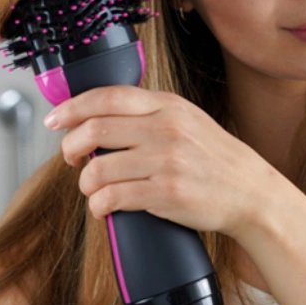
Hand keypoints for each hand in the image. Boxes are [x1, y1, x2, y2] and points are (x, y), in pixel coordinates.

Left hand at [45, 86, 283, 237]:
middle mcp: (166, 128)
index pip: (107, 96)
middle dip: (69, 146)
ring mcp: (166, 161)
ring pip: (98, 168)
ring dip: (85, 183)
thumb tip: (99, 118)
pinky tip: (104, 207)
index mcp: (168, 105)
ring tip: (93, 189)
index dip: (72, 107)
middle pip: (94, 129)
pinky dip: (98, 206)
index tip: (54, 120)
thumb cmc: (216, 159)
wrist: (251, 193)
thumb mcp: (188, 120)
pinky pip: (112, 198)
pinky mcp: (166, 193)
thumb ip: (150, 113)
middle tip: (70, 158)